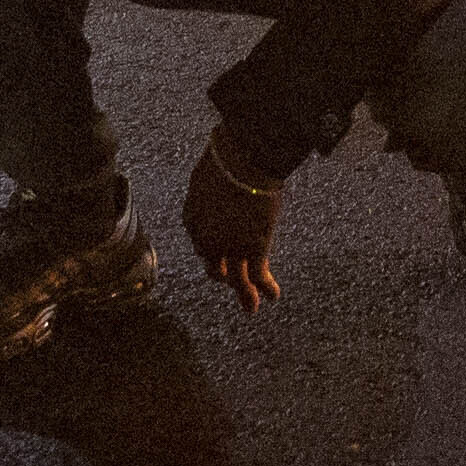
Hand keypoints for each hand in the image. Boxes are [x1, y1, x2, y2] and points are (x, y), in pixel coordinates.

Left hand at [183, 128, 283, 311]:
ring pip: (235, 277)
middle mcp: (207, 238)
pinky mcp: (254, 247)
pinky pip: (258, 274)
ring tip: (250, 309)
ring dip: (243, 295)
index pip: (199, 239)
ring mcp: (231, 245)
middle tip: (229, 280)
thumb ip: (211, 179)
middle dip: (221, 272)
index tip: (219, 251)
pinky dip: (266, 288)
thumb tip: (218, 171)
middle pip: (213, 263)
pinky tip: (273, 296)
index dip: (210, 246)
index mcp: (192, 217)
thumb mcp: (208, 169)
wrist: (242, 161)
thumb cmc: (225, 157)